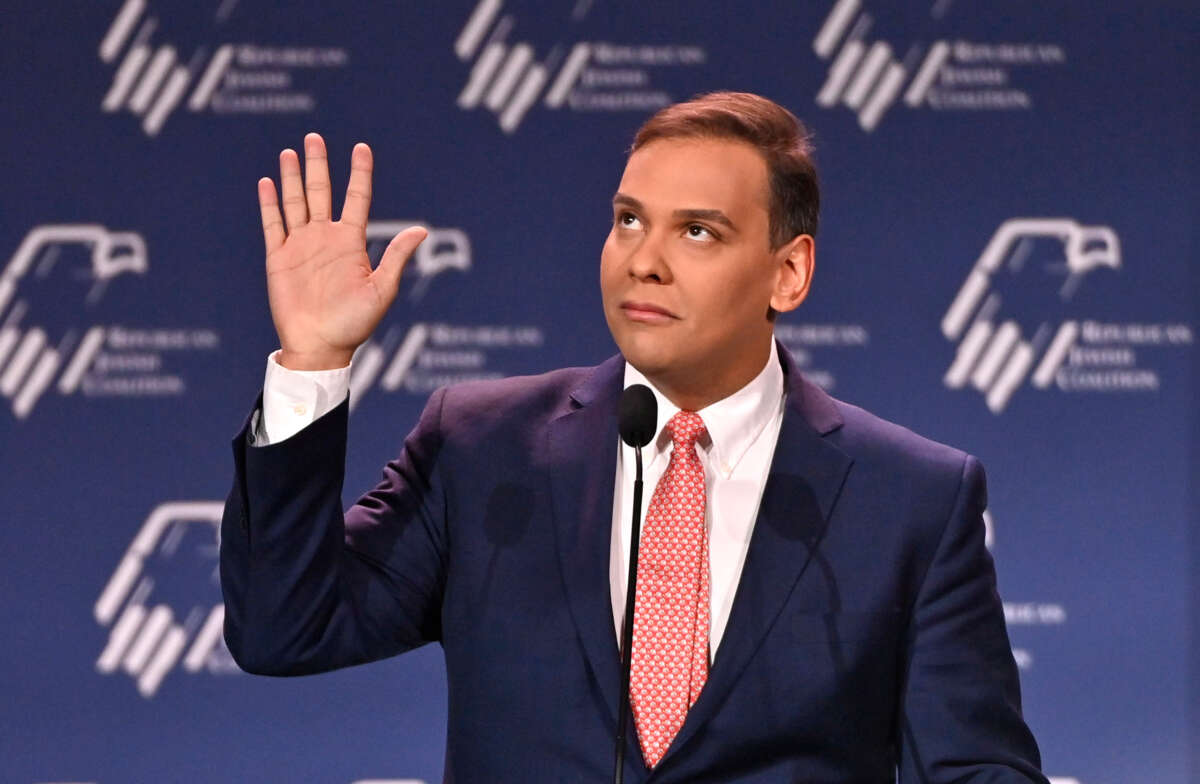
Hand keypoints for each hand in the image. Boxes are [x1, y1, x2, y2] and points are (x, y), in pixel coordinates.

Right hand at [258, 133, 426, 369]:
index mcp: (351, 242)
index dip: (359, 173)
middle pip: (321, 191)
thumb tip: (421, 230)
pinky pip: (273, 225)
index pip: (356, 198)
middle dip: (318, 165)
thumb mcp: (381, 290)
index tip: (361, 148)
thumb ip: (395, 257)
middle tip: (315, 138)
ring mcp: (301, 246)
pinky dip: (270, 204)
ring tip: (291, 152)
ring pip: (295, 202)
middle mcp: (325, 238)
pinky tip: (268, 182)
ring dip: (293, 177)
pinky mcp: (279, 258)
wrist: (319, 346)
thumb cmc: (354, 324)